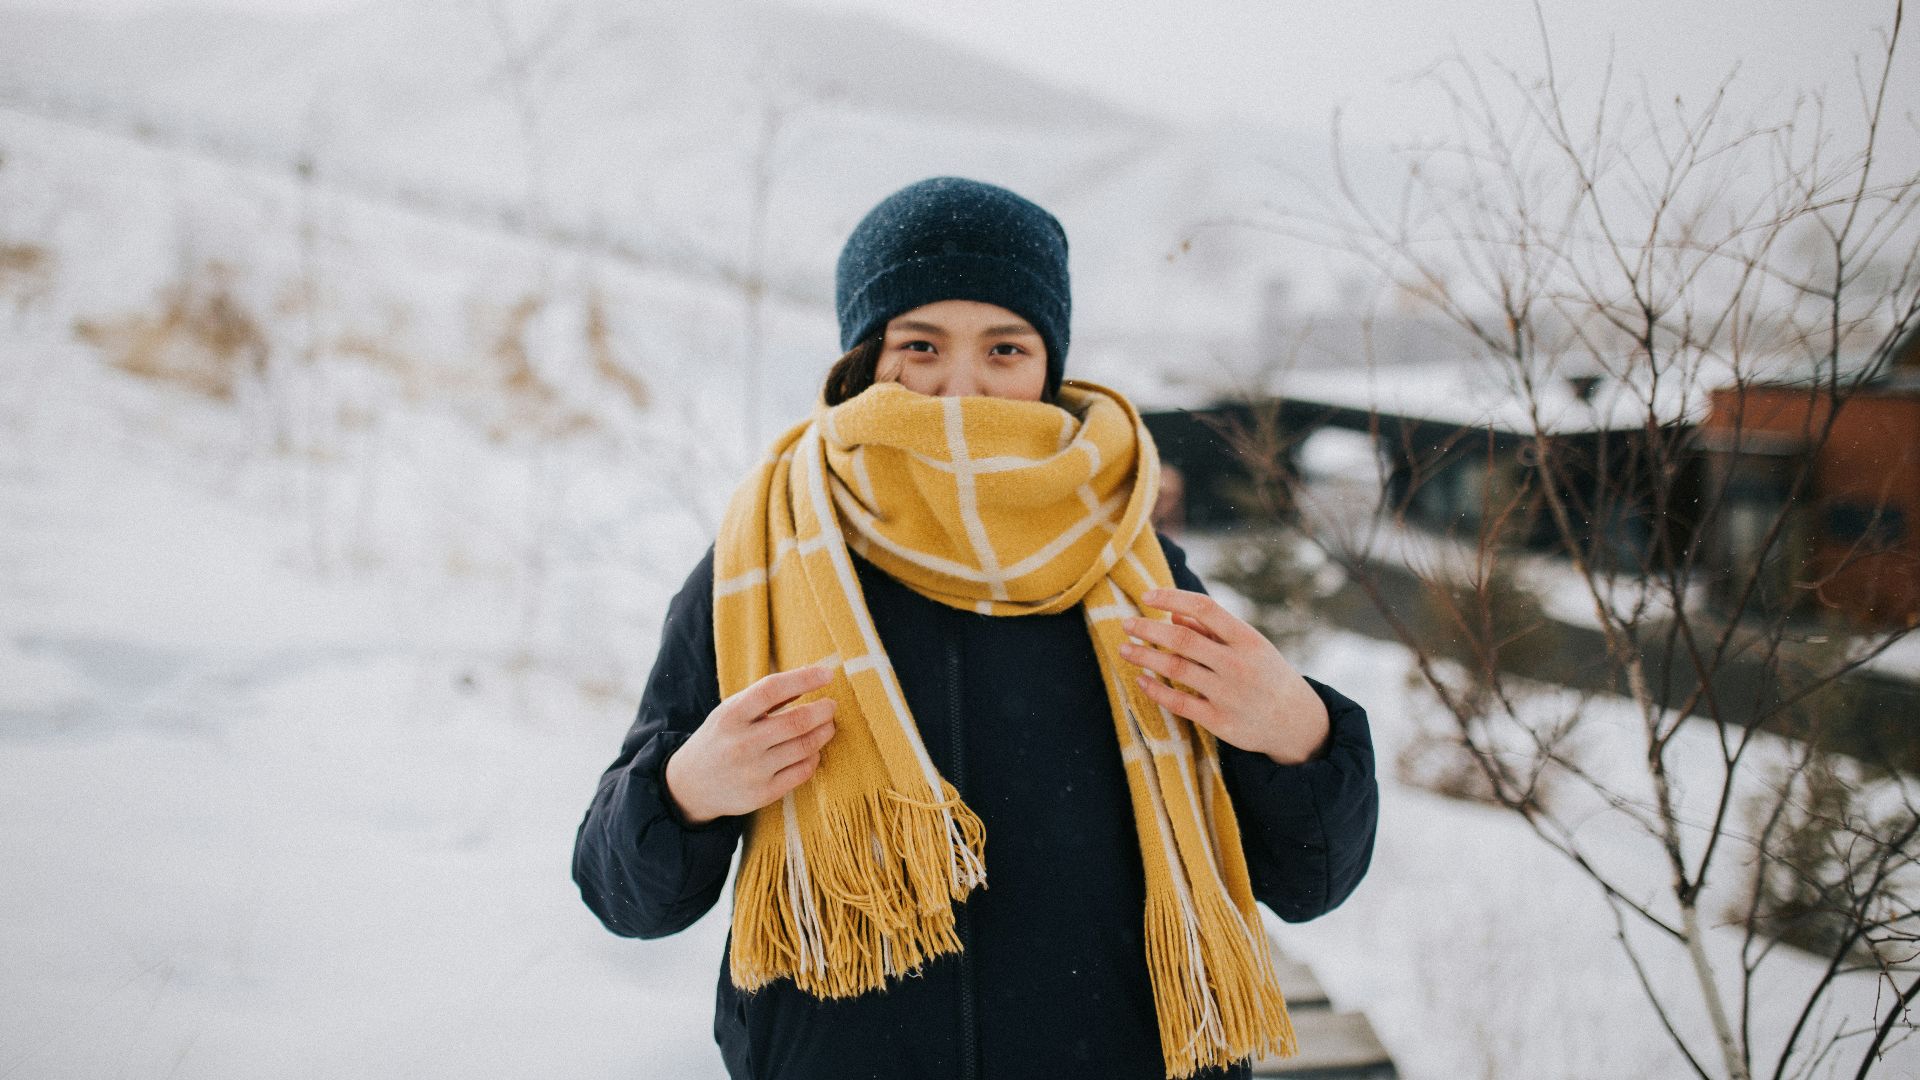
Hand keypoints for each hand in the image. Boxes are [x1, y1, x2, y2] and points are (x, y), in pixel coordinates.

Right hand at [664, 664, 838, 826]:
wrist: (690, 786)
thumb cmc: (720, 738)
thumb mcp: (732, 711)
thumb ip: (766, 697)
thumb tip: (810, 677)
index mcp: (731, 715)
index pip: (772, 689)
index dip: (804, 678)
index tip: (827, 673)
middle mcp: (742, 743)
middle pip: (796, 722)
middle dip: (823, 711)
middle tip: (831, 706)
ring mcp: (753, 771)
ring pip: (804, 747)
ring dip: (824, 733)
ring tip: (828, 725)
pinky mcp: (763, 794)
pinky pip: (802, 772)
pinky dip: (814, 757)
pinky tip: (813, 750)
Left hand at [1118, 588, 1330, 765]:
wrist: (1296, 722)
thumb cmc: (1266, 674)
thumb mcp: (1249, 646)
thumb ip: (1212, 631)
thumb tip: (1172, 614)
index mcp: (1246, 638)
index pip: (1205, 608)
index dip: (1172, 597)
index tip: (1146, 595)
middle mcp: (1237, 663)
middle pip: (1182, 638)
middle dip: (1148, 628)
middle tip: (1126, 623)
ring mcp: (1228, 693)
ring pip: (1176, 668)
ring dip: (1144, 657)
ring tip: (1125, 649)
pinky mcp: (1220, 721)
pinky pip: (1179, 703)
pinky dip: (1156, 690)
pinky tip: (1141, 680)